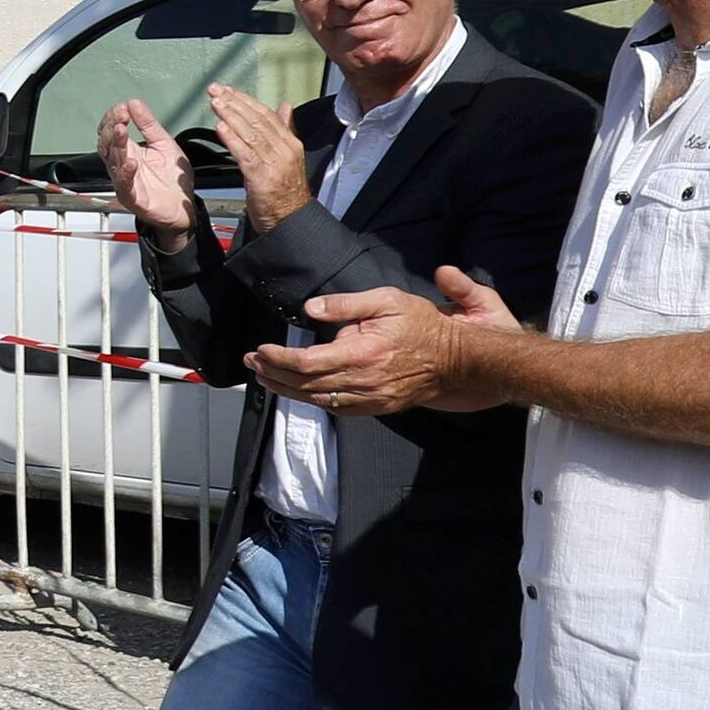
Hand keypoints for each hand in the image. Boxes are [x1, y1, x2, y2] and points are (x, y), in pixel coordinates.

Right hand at [98, 100, 197, 234]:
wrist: (184, 207)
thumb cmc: (171, 180)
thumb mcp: (164, 144)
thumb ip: (149, 124)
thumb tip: (134, 103)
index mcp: (128, 151)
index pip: (110, 131)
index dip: (113, 119)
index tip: (122, 108)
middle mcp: (122, 165)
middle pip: (106, 145)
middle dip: (111, 128)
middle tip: (121, 116)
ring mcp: (125, 181)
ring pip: (113, 161)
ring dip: (116, 145)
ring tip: (121, 130)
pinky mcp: (133, 197)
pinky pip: (124, 185)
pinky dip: (126, 173)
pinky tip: (131, 162)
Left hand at [206, 83, 313, 229]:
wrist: (291, 219)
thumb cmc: (286, 191)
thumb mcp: (288, 156)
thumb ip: (285, 129)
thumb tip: (285, 106)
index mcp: (290, 143)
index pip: (267, 114)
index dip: (246, 100)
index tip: (228, 90)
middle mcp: (284, 150)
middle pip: (257, 120)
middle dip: (234, 103)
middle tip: (216, 90)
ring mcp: (274, 163)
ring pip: (250, 133)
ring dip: (230, 116)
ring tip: (216, 103)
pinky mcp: (262, 177)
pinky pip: (245, 154)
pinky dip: (232, 139)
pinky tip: (220, 128)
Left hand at [241, 267, 526, 415]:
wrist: (457, 359)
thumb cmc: (422, 324)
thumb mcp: (387, 300)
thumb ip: (346, 305)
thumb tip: (310, 309)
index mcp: (361, 354)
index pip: (307, 362)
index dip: (278, 358)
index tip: (260, 349)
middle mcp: (363, 382)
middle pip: (306, 385)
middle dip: (273, 373)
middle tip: (252, 362)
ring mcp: (371, 399)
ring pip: (317, 400)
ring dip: (287, 390)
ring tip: (264, 377)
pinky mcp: (378, 407)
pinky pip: (337, 409)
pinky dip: (312, 401)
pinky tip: (297, 392)